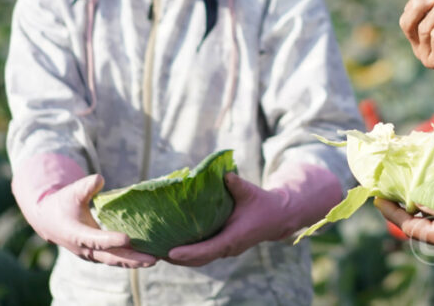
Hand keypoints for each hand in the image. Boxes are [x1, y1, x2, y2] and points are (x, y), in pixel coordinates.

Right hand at [29, 174, 155, 267]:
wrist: (50, 220)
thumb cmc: (63, 203)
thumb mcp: (72, 192)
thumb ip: (85, 186)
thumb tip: (99, 179)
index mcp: (77, 235)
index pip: (96, 240)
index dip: (111, 240)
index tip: (128, 239)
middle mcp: (85, 249)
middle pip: (111, 257)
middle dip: (132, 259)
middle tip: (153, 259)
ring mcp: (92, 254)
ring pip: (115, 261)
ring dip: (134, 262)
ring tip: (155, 260)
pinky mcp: (98, 254)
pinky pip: (116, 259)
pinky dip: (130, 260)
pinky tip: (148, 256)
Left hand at [165, 172, 290, 266]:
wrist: (277, 217)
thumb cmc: (263, 203)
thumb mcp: (251, 192)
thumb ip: (237, 184)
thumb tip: (224, 174)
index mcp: (234, 237)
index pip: (208, 249)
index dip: (189, 252)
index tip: (171, 252)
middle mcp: (229, 248)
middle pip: (199, 260)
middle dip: (178, 259)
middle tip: (155, 253)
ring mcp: (226, 250)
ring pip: (200, 260)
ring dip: (181, 259)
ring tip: (158, 252)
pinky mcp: (224, 247)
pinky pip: (204, 255)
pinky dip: (189, 254)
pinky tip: (174, 248)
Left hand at [374, 189, 433, 254]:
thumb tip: (417, 196)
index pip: (408, 225)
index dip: (391, 212)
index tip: (378, 199)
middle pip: (414, 224)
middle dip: (399, 208)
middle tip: (386, 191)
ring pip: (426, 219)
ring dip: (414, 205)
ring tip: (402, 188)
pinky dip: (429, 204)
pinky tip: (428, 191)